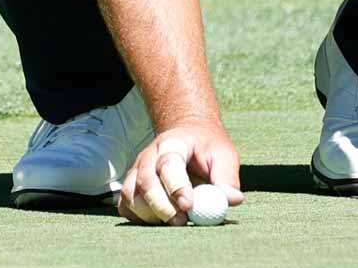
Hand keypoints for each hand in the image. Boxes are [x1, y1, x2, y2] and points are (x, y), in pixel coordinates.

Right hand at [117, 122, 243, 225]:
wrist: (187, 136)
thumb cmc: (206, 148)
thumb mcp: (224, 155)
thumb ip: (227, 177)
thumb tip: (232, 199)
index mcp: (173, 143)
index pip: (168, 163)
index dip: (176, 186)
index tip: (189, 206)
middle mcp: (149, 155)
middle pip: (146, 181)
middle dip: (162, 206)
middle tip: (181, 222)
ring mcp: (137, 171)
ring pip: (131, 195)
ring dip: (150, 214)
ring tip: (175, 222)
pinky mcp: (131, 186)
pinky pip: (125, 205)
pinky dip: (138, 218)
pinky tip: (159, 221)